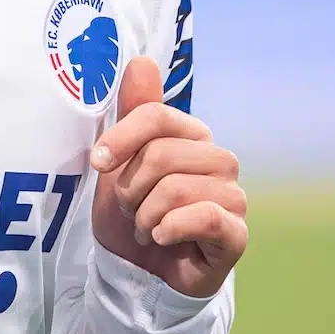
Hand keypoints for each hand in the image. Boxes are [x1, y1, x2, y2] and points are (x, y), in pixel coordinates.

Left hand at [88, 56, 247, 296]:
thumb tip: (142, 61)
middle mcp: (220, 161)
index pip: (156, 116)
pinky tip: (161, 238)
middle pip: (160, 155)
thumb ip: (134, 112)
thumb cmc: (133, 211)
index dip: (121, 138)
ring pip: (174, 190)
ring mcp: (233, 197)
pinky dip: (169, 229)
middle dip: (130, 189)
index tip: (98, 163)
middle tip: (130, 209)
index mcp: (194, 136)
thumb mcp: (121, 162)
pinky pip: (204, 217)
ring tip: (146, 227)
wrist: (140, 272)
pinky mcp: (236, 234)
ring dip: (144, 216)